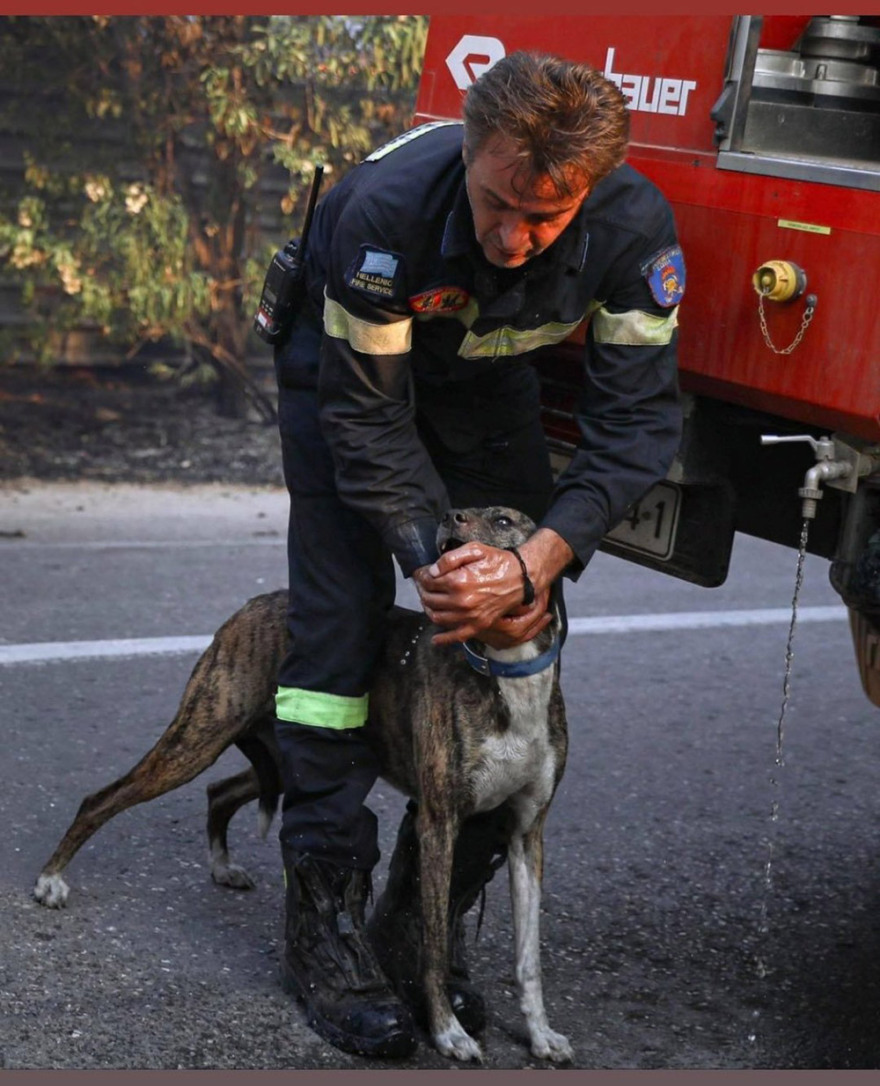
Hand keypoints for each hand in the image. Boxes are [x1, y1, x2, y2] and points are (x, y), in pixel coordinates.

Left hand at [413, 542, 549, 646]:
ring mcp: (469, 616)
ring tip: (428, 600)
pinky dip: (444, 639)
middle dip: (422, 590)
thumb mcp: (474, 549)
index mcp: (459, 581)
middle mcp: (461, 601)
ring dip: (428, 609)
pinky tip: (435, 640)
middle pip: (430, 599)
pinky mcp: (478, 625)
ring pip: (437, 617)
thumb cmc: (497, 561)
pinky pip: (457, 636)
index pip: (429, 581)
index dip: (422, 576)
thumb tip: (432, 572)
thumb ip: (450, 558)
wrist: (521, 577)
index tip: (422, 573)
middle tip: (423, 585)